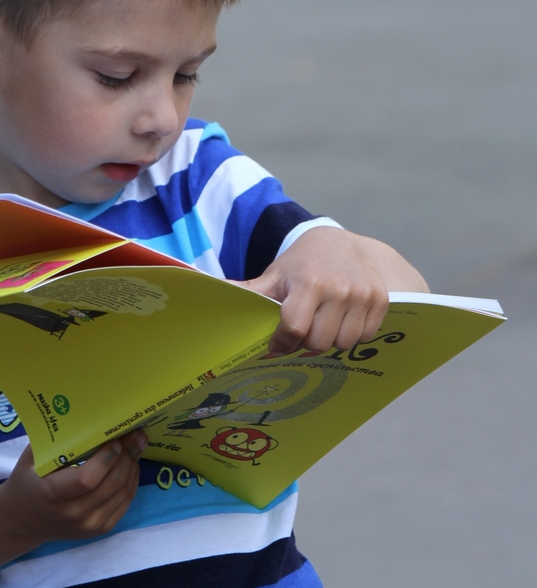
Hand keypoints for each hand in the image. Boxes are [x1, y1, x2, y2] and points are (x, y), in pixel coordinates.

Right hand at [0, 431, 146, 544]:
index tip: (115, 440)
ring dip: (133, 466)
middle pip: (111, 484)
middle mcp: (72, 514)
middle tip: (135, 435)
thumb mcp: (32, 458)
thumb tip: (86, 414)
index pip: (87, 479)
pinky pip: (124, 503)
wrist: (24, 521)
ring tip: (137, 446)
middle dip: (127, 456)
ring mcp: (88, 525)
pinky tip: (131, 465)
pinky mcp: (99, 529)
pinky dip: (132, 482)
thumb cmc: (28, 480)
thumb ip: (55, 439)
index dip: (106, 459)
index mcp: (51, 494)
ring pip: (122, 492)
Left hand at [236, 227, 426, 355]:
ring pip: (343, 343)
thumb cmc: (300, 265)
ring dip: (329, 340)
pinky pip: (363, 336)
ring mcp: (363, 295)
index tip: (277, 342)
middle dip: (306, 342)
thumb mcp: (274, 276)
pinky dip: (350, 334)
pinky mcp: (381, 301)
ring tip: (320, 322)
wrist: (339, 243)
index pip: (293, 329)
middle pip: (318, 342)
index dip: (282, 342)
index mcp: (309, 282)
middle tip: (301, 330)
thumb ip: (248, 292)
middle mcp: (340, 288)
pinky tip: (340, 319)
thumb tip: (207, 292)